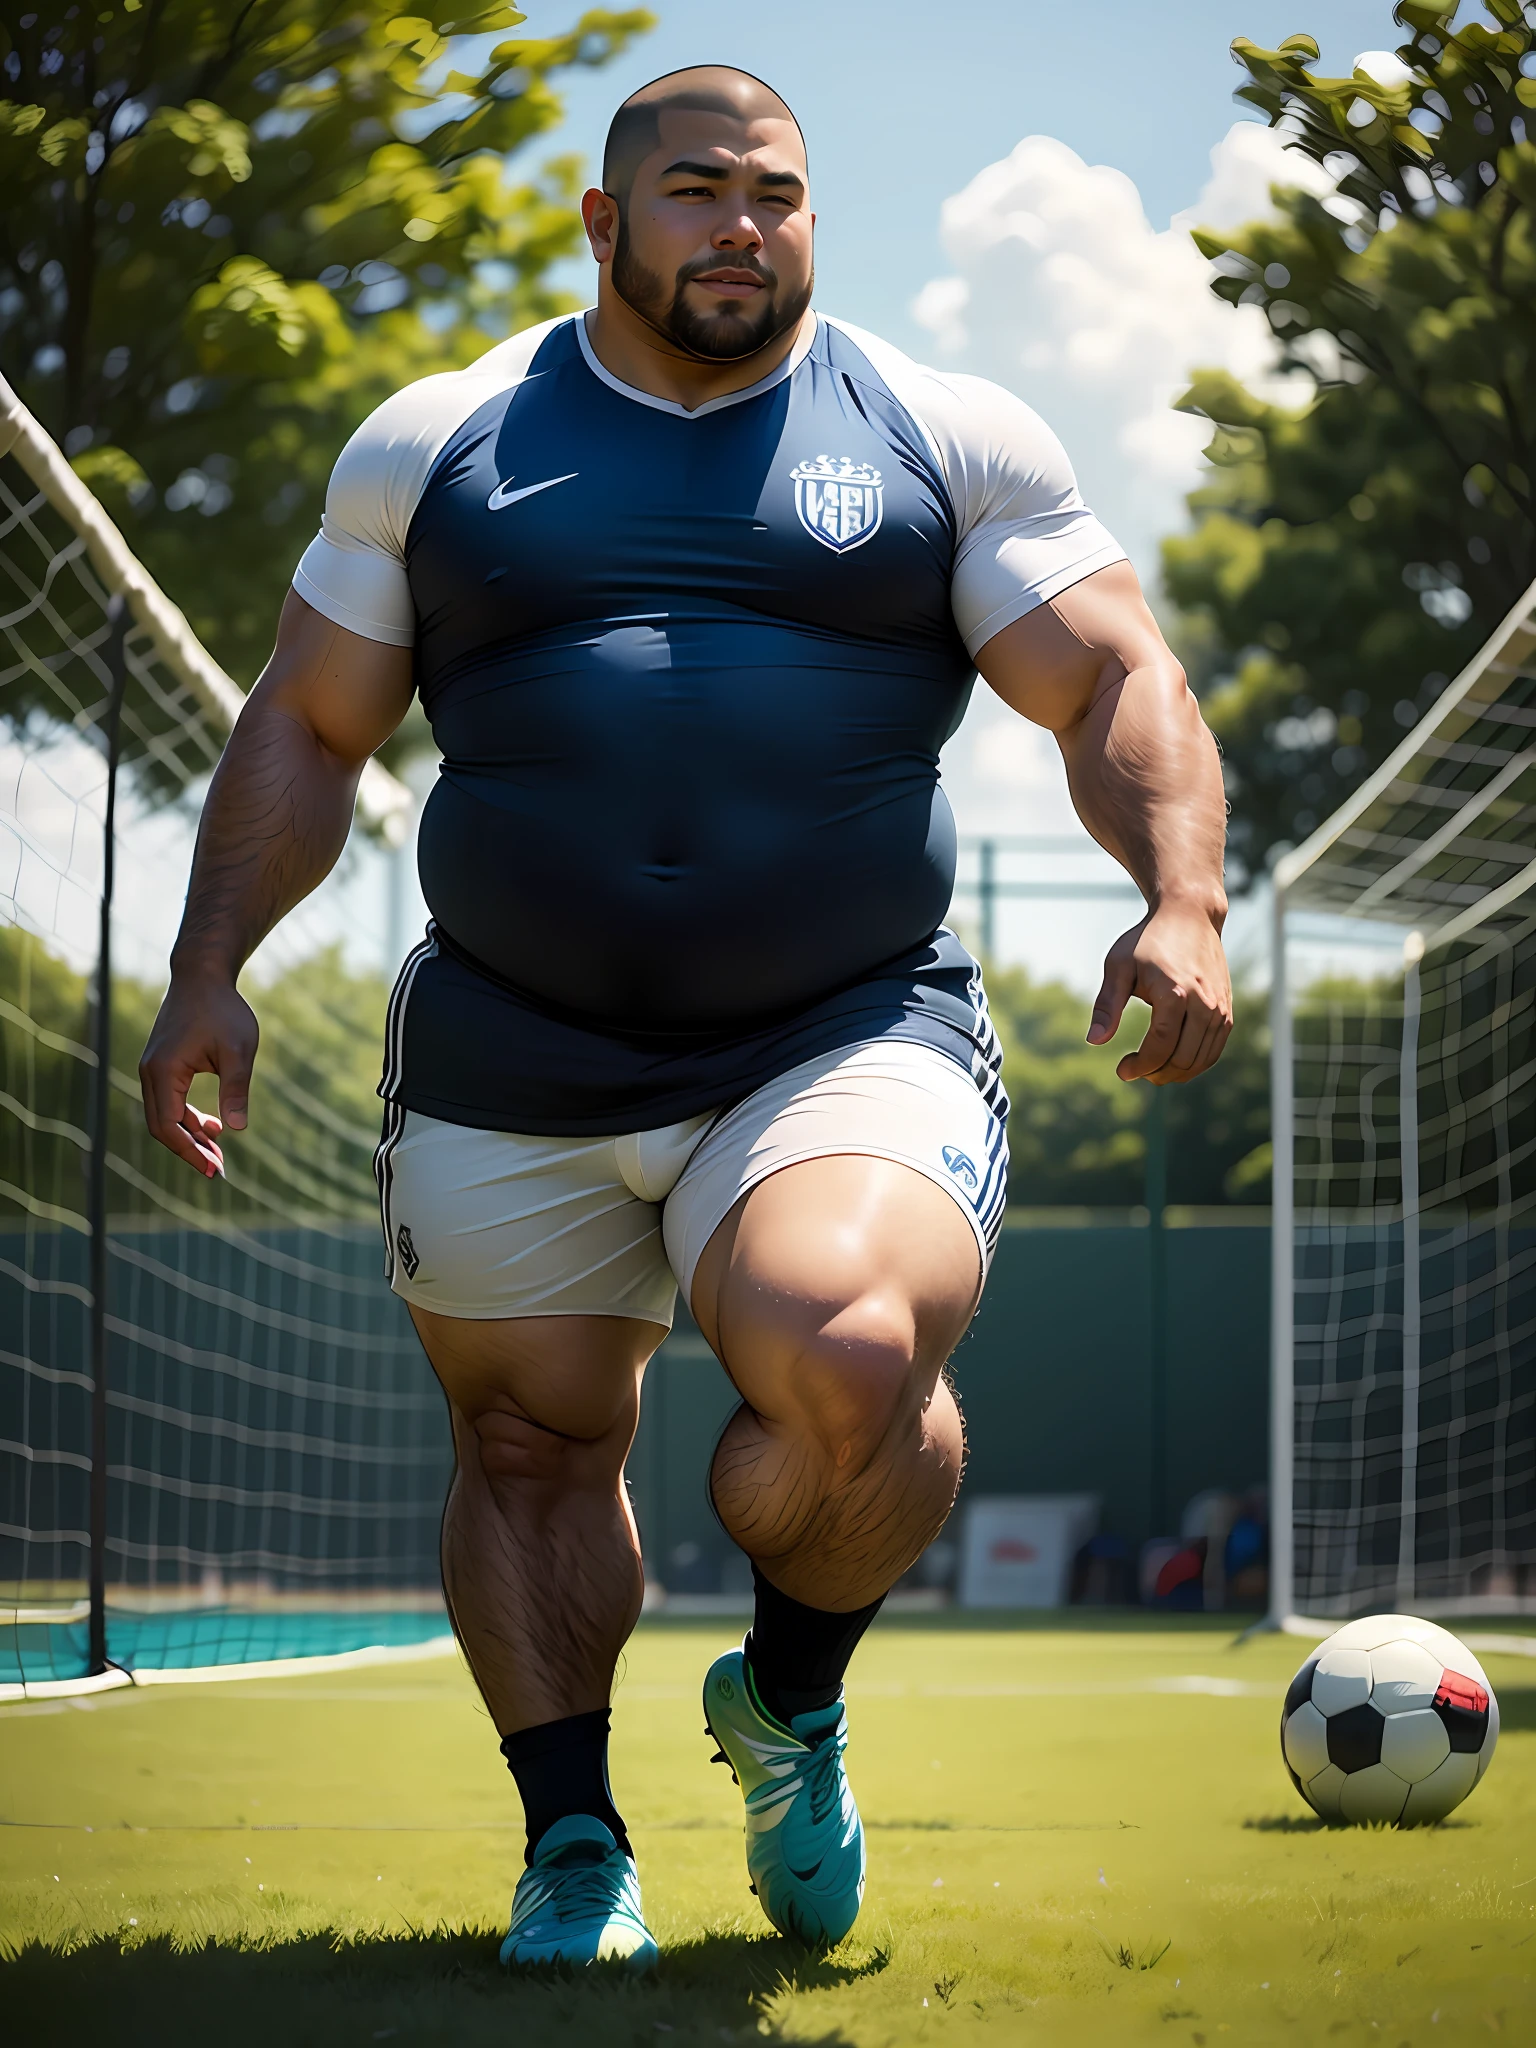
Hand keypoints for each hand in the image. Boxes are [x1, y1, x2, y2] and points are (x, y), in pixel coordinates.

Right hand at [139, 973, 258, 1176]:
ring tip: (218, 1151)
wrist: (202, 976)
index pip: (169, 1126)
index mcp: (163, 1071)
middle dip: (188, 1150)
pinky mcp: (160, 1064)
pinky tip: (212, 1125)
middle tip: (217, 1170)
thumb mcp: (238, 1050)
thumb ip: (236, 1089)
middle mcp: (149, 1072)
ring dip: (188, 1135)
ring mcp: (152, 1068)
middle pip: (160, 1126)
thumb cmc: (223, 1010)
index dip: (190, 1152)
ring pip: (162, 1116)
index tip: (214, 1171)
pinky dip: (186, 1117)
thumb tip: (238, 1130)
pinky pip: (167, 1101)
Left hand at [1087, 903, 1232, 1084]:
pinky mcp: (1227, 1011)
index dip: (1140, 1066)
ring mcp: (1220, 1009)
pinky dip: (1193, 1063)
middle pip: (1182, 1059)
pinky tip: (1172, 1059)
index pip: (1161, 1047)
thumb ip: (1107, 1005)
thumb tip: (1094, 1041)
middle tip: (1135, 1069)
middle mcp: (1204, 1004)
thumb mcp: (1118, 966)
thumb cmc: (1148, 941)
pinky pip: (1213, 1051)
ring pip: (1200, 1060)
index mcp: (1176, 993)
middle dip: (1156, 1073)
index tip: (1122, 1071)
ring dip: (1175, 1073)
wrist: (1190, 916)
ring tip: (1151, 1068)